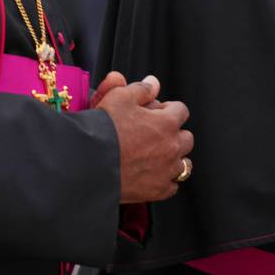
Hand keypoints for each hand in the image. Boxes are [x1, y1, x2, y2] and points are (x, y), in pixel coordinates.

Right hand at [95, 73, 192, 203]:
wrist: (87, 163)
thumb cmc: (103, 130)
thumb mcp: (119, 98)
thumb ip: (141, 89)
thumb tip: (153, 83)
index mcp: (167, 123)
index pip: (181, 110)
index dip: (168, 110)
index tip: (158, 113)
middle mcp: (172, 147)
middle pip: (186, 138)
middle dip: (174, 134)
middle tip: (156, 135)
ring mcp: (167, 170)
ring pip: (184, 163)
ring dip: (174, 158)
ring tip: (156, 156)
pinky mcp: (158, 190)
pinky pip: (172, 186)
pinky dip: (165, 180)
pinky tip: (152, 175)